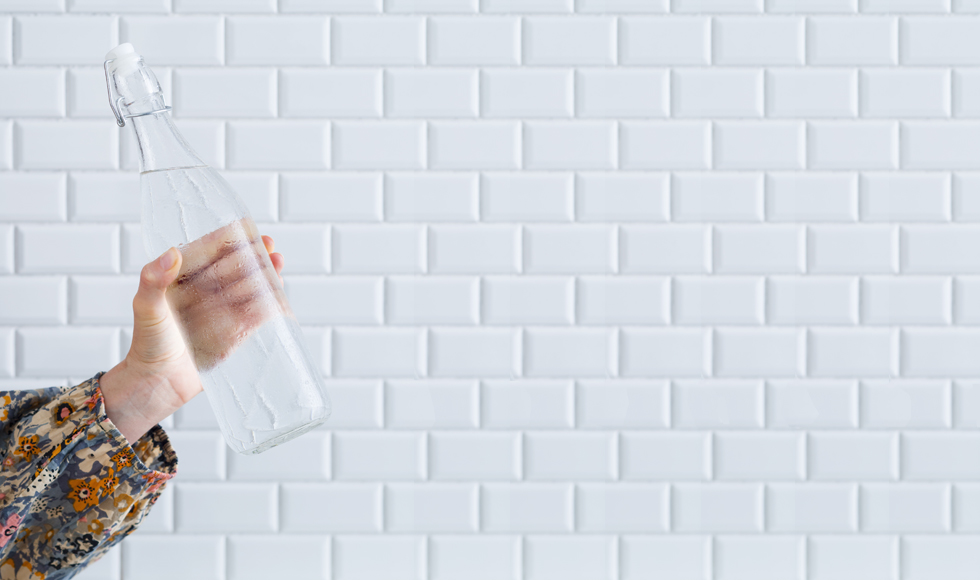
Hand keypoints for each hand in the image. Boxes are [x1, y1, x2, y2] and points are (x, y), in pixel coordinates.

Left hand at [99, 235, 284, 444]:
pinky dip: (270, 305)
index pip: (210, 252)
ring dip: (266, 277)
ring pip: (250, 289)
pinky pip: (256, 316)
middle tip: (271, 248)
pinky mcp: (234, 334)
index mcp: (183, 280)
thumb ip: (152, 281)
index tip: (248, 229)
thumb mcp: (145, 309)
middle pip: (236, 268)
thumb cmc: (146, 345)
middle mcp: (204, 293)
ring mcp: (221, 313)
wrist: (157, 386)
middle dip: (255, 256)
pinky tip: (281, 298)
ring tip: (279, 267)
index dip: (230, 240)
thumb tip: (171, 253)